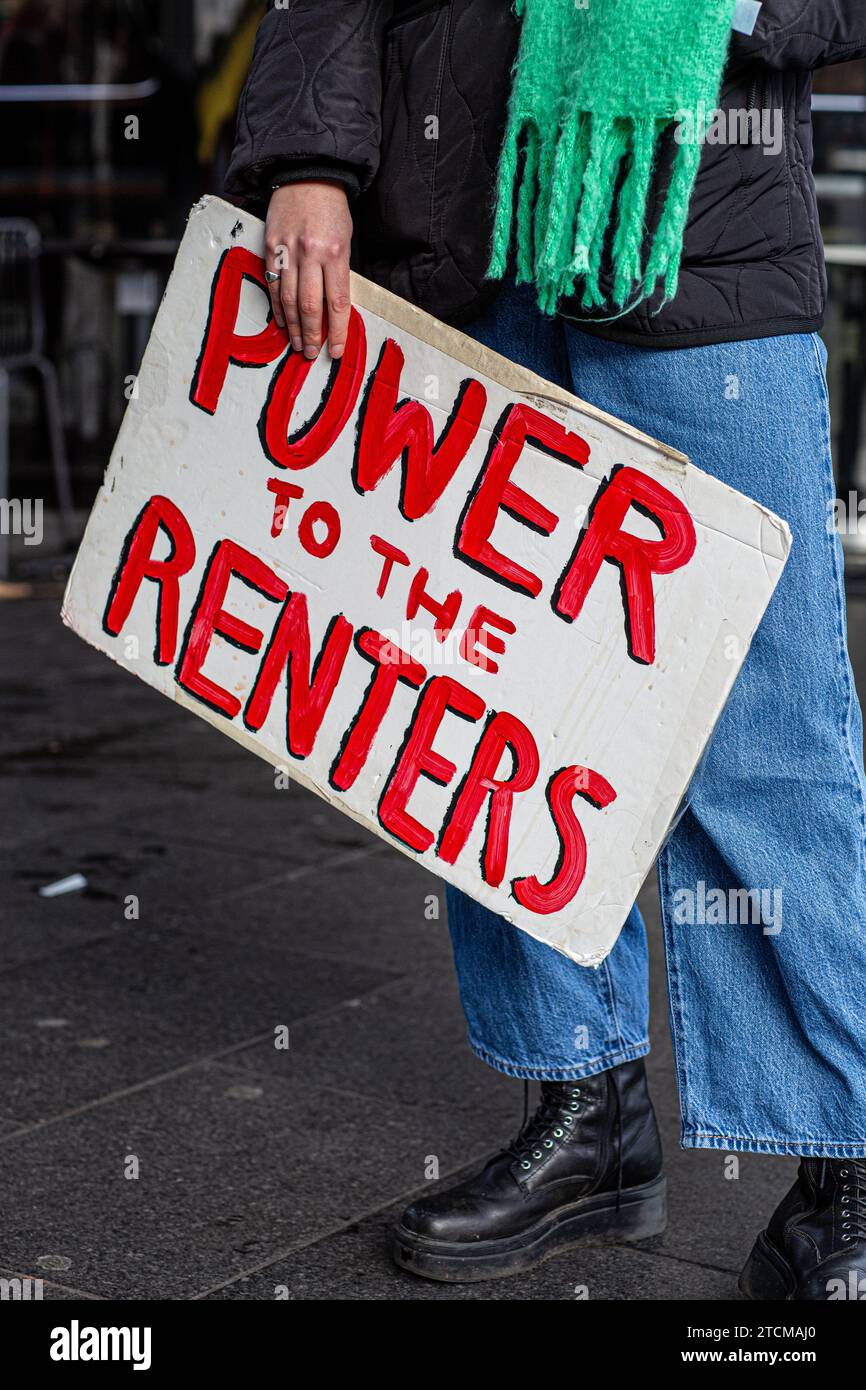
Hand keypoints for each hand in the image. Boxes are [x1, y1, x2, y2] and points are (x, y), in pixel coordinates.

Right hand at [264, 181, 352, 359]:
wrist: (306, 174)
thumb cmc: (331, 209)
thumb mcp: (345, 238)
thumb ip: (339, 271)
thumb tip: (335, 309)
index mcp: (335, 252)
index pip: (338, 302)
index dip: (337, 331)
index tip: (336, 351)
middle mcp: (310, 253)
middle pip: (310, 306)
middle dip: (312, 335)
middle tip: (312, 354)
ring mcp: (287, 250)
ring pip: (288, 299)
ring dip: (293, 327)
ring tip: (297, 345)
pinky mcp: (270, 246)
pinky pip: (272, 284)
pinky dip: (277, 307)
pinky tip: (282, 322)